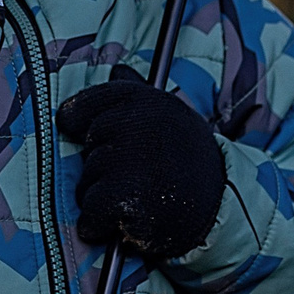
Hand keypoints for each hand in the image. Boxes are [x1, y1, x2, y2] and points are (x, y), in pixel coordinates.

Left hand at [55, 67, 226, 260]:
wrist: (221, 206)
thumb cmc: (186, 163)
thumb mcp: (171, 119)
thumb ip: (136, 95)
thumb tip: (117, 69)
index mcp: (150, 102)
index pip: (91, 102)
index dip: (79, 117)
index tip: (72, 126)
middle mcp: (142, 125)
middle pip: (87, 144)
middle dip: (100, 163)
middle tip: (134, 174)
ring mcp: (134, 161)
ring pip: (85, 181)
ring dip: (101, 196)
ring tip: (137, 197)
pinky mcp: (128, 198)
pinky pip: (90, 212)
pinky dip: (98, 223)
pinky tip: (121, 222)